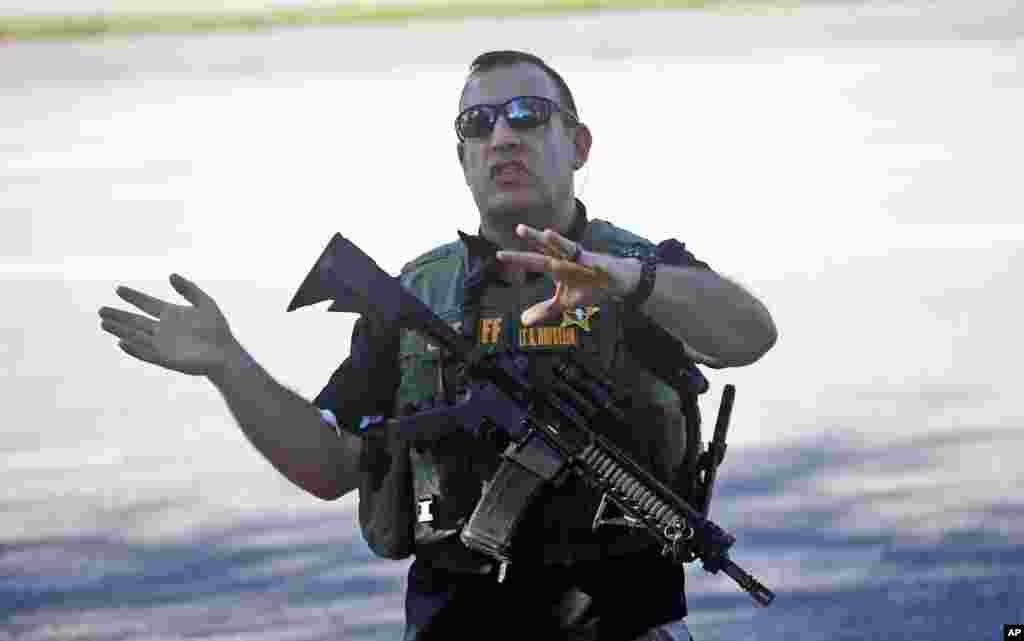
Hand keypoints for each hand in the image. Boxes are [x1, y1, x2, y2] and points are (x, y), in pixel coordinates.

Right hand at [98, 273, 238, 377]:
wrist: (225, 353)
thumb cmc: (217, 329)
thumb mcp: (205, 303)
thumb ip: (188, 289)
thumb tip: (170, 275)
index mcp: (171, 315)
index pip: (147, 304)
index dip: (133, 297)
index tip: (119, 289)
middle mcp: (163, 329)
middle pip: (135, 321)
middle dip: (118, 316)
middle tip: (101, 310)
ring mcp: (163, 344)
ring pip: (136, 336)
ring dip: (120, 330)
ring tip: (104, 323)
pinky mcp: (165, 358)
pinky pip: (145, 353)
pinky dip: (133, 348)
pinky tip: (121, 342)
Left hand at [496, 225, 636, 325]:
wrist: (617, 282)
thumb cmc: (590, 287)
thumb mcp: (564, 302)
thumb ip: (544, 310)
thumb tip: (522, 321)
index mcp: (556, 266)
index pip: (533, 260)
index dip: (518, 258)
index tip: (499, 254)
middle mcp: (566, 259)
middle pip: (546, 248)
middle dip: (533, 239)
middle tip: (517, 229)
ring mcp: (581, 259)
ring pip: (567, 247)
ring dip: (558, 241)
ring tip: (546, 233)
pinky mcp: (596, 263)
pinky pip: (590, 260)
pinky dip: (585, 258)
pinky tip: (581, 255)